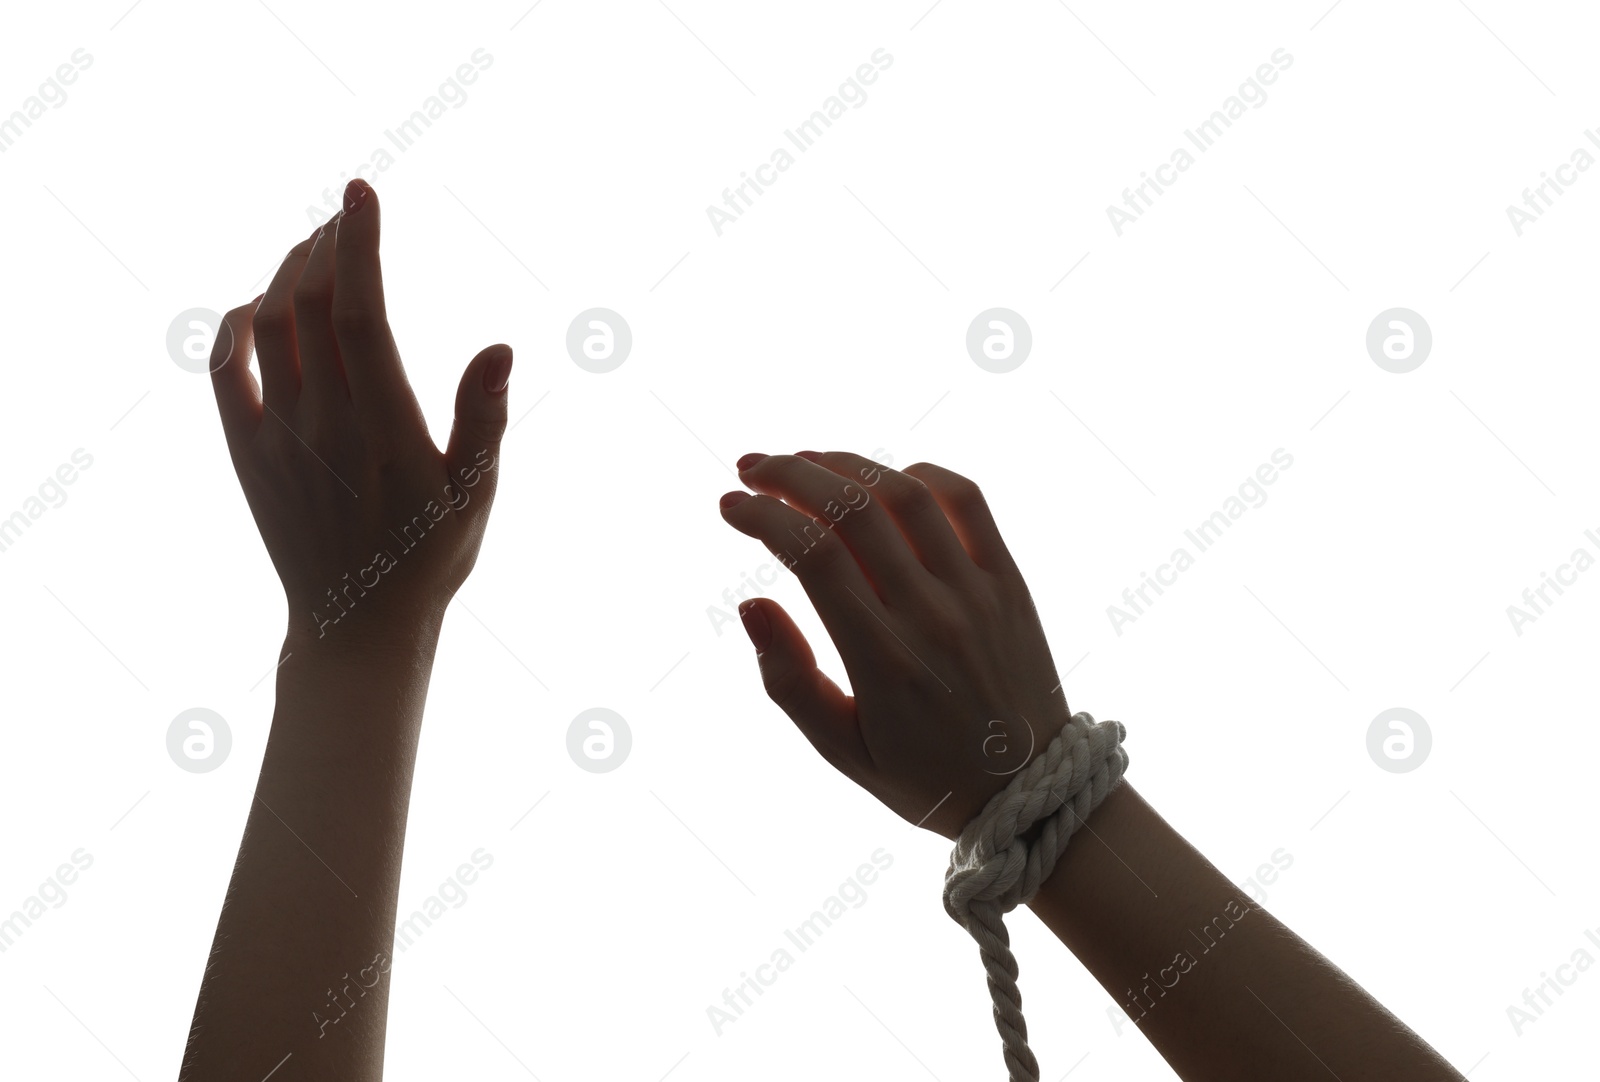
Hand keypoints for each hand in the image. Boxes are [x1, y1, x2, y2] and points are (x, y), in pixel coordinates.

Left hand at [208, 179, 511, 647]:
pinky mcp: (245, 454)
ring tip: (315, 249)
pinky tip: (259, 306)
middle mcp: (321, 423)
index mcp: (382, 427)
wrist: (356, 627)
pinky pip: (224, 368)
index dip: (356, 244)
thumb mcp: (476, 493)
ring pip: (264, 326)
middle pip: (304, 302)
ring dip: (285, 273)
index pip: (357, 311)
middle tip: (347, 215)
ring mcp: (275, 437)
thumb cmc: (430, 559)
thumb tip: (500, 347)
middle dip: (323, 243)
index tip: (361, 192)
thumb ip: (485, 418)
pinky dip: (235, 323)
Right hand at [720, 451, 1070, 839]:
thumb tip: (751, 604)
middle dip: (791, 473)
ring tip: (804, 461)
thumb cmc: (926, 777)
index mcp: (884, 659)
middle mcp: (932, 615)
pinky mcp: (1009, 581)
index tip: (729, 505)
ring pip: (906, 493)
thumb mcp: (842, 750)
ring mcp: (977, 591)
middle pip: (853, 508)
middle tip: (750, 467)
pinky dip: (918, 475)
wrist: (1033, 793)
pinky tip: (881, 481)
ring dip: (846, 464)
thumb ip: (789, 680)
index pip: (814, 555)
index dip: (763, 516)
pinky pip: (966, 502)